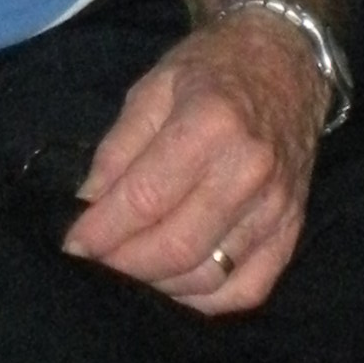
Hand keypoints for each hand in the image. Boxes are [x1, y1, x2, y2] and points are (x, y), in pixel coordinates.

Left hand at [62, 14, 324, 314]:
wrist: (288, 60)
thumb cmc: (213, 68)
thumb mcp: (154, 88)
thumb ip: (118, 149)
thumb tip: (87, 206)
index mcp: (211, 124)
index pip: (145, 198)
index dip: (101, 230)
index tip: (71, 244)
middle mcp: (250, 171)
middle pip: (176, 246)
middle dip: (124, 265)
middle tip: (95, 263)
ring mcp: (276, 207)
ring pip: (207, 276)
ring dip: (158, 285)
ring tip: (129, 271)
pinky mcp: (292, 231)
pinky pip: (247, 290)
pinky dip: (204, 302)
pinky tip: (175, 286)